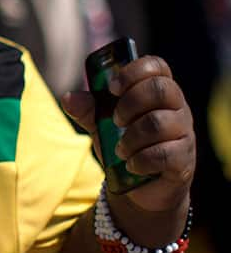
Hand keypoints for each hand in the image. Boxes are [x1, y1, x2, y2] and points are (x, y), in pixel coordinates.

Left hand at [62, 56, 194, 212]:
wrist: (142, 186)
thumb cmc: (125, 144)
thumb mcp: (102, 124)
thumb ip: (87, 110)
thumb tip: (68, 97)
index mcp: (158, 92)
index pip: (157, 66)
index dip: (134, 71)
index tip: (112, 88)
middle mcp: (177, 108)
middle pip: (161, 89)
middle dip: (130, 103)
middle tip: (115, 121)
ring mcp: (184, 134)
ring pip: (160, 123)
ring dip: (131, 138)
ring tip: (119, 150)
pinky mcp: (184, 161)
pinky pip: (165, 154)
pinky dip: (141, 160)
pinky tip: (132, 165)